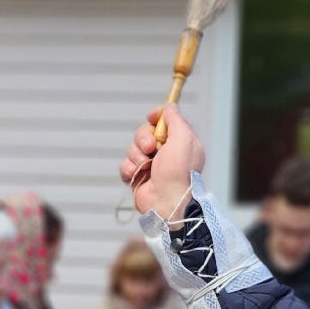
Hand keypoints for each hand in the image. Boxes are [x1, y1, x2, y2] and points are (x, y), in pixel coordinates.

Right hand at [119, 105, 202, 219]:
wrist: (167, 202)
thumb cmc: (178, 173)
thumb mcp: (183, 139)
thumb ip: (176, 119)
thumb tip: (170, 106)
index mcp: (181, 143)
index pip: (165, 122)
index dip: (157, 118)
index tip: (152, 117)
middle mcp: (166, 153)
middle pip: (145, 132)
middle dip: (143, 138)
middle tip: (150, 148)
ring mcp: (151, 165)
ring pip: (133, 148)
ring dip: (136, 155)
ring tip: (145, 166)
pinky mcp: (139, 177)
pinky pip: (126, 164)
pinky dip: (129, 168)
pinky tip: (137, 174)